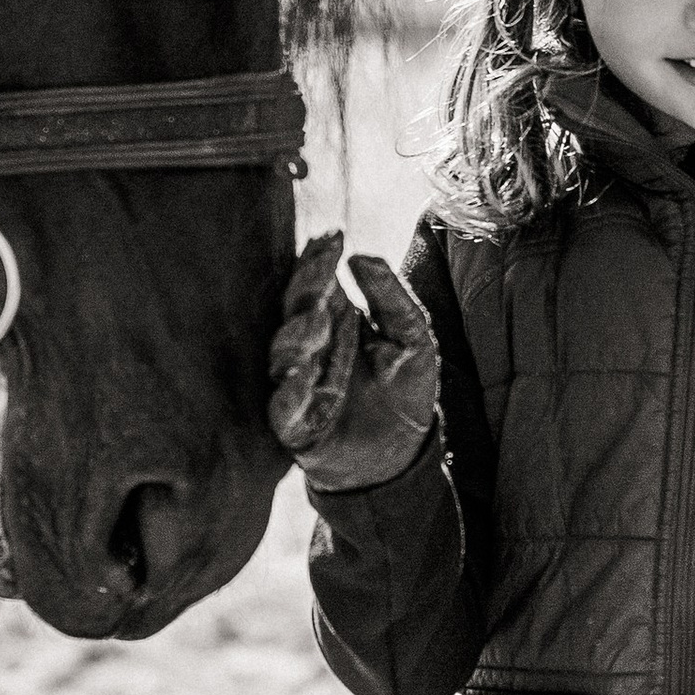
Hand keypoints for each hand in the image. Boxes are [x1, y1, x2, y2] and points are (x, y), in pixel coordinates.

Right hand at [268, 236, 439, 491]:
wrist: (402, 456)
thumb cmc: (406, 390)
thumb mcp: (412, 337)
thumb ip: (391, 298)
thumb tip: (362, 255)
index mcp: (332, 320)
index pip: (316, 282)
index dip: (319, 260)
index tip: (333, 237)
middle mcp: (308, 347)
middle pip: (295, 311)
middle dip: (305, 290)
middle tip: (321, 273)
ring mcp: (296, 383)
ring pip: (282, 354)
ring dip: (296, 336)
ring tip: (316, 319)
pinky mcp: (293, 423)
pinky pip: (282, 405)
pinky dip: (288, 391)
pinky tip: (301, 374)